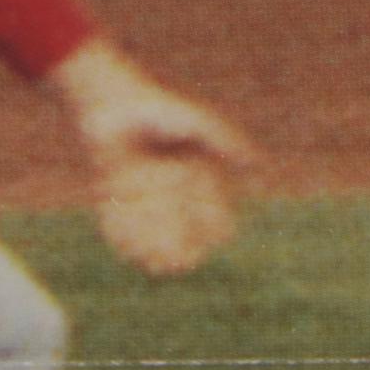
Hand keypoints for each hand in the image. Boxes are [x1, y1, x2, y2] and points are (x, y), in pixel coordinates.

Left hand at [48, 39, 257, 276]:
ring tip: (160, 267)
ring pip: (151, 227)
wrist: (113, 103)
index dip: (216, 224)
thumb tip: (256, 162)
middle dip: (183, 245)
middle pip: (180, 224)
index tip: (220, 237)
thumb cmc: (158, 110)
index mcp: (193, 171)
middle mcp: (168, 186)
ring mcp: (142, 190)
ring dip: (155, 247)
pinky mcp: (115, 192)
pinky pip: (120, 220)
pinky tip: (130, 254)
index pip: (209, 205)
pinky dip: (124, 237)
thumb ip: (223, 141)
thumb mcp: (196, 124)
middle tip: (185, 264)